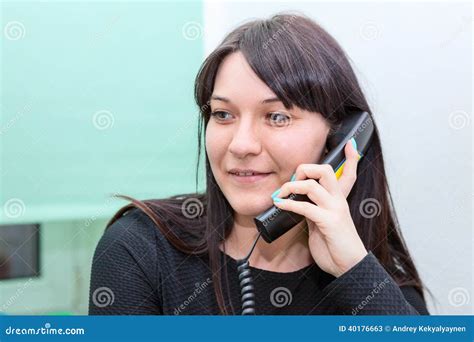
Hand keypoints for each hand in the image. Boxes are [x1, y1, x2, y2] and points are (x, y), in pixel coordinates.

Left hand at [272, 139, 367, 276]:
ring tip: (281, 195)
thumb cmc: (334, 247)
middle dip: (304, 169)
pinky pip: (306, 206)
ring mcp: (335, 210)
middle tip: (291, 182)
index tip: (350, 144)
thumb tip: (297, 203)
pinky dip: (289, 204)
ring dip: (291, 186)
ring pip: (313, 184)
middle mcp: (339, 201)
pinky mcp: (329, 222)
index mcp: (339, 201)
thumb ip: (313, 211)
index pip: (348, 174)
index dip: (351, 158)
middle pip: (325, 171)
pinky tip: (280, 205)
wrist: (348, 267)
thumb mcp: (322, 225)